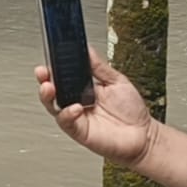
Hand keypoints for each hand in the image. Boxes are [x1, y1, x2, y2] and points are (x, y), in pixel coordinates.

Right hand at [35, 48, 155, 167]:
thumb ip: (100, 66)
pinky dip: (67, 114)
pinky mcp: (79, 131)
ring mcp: (76, 116)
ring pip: (53, 106)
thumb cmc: (132, 112)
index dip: (53, 67)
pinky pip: (66, 122)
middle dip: (44, 79)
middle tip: (43, 71)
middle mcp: (76, 101)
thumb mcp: (117, 81)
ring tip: (49, 87)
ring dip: (47, 96)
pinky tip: (75, 107)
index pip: (62, 75)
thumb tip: (87, 50)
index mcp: (82, 88)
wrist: (144, 135)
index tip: (50, 57)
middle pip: (52, 89)